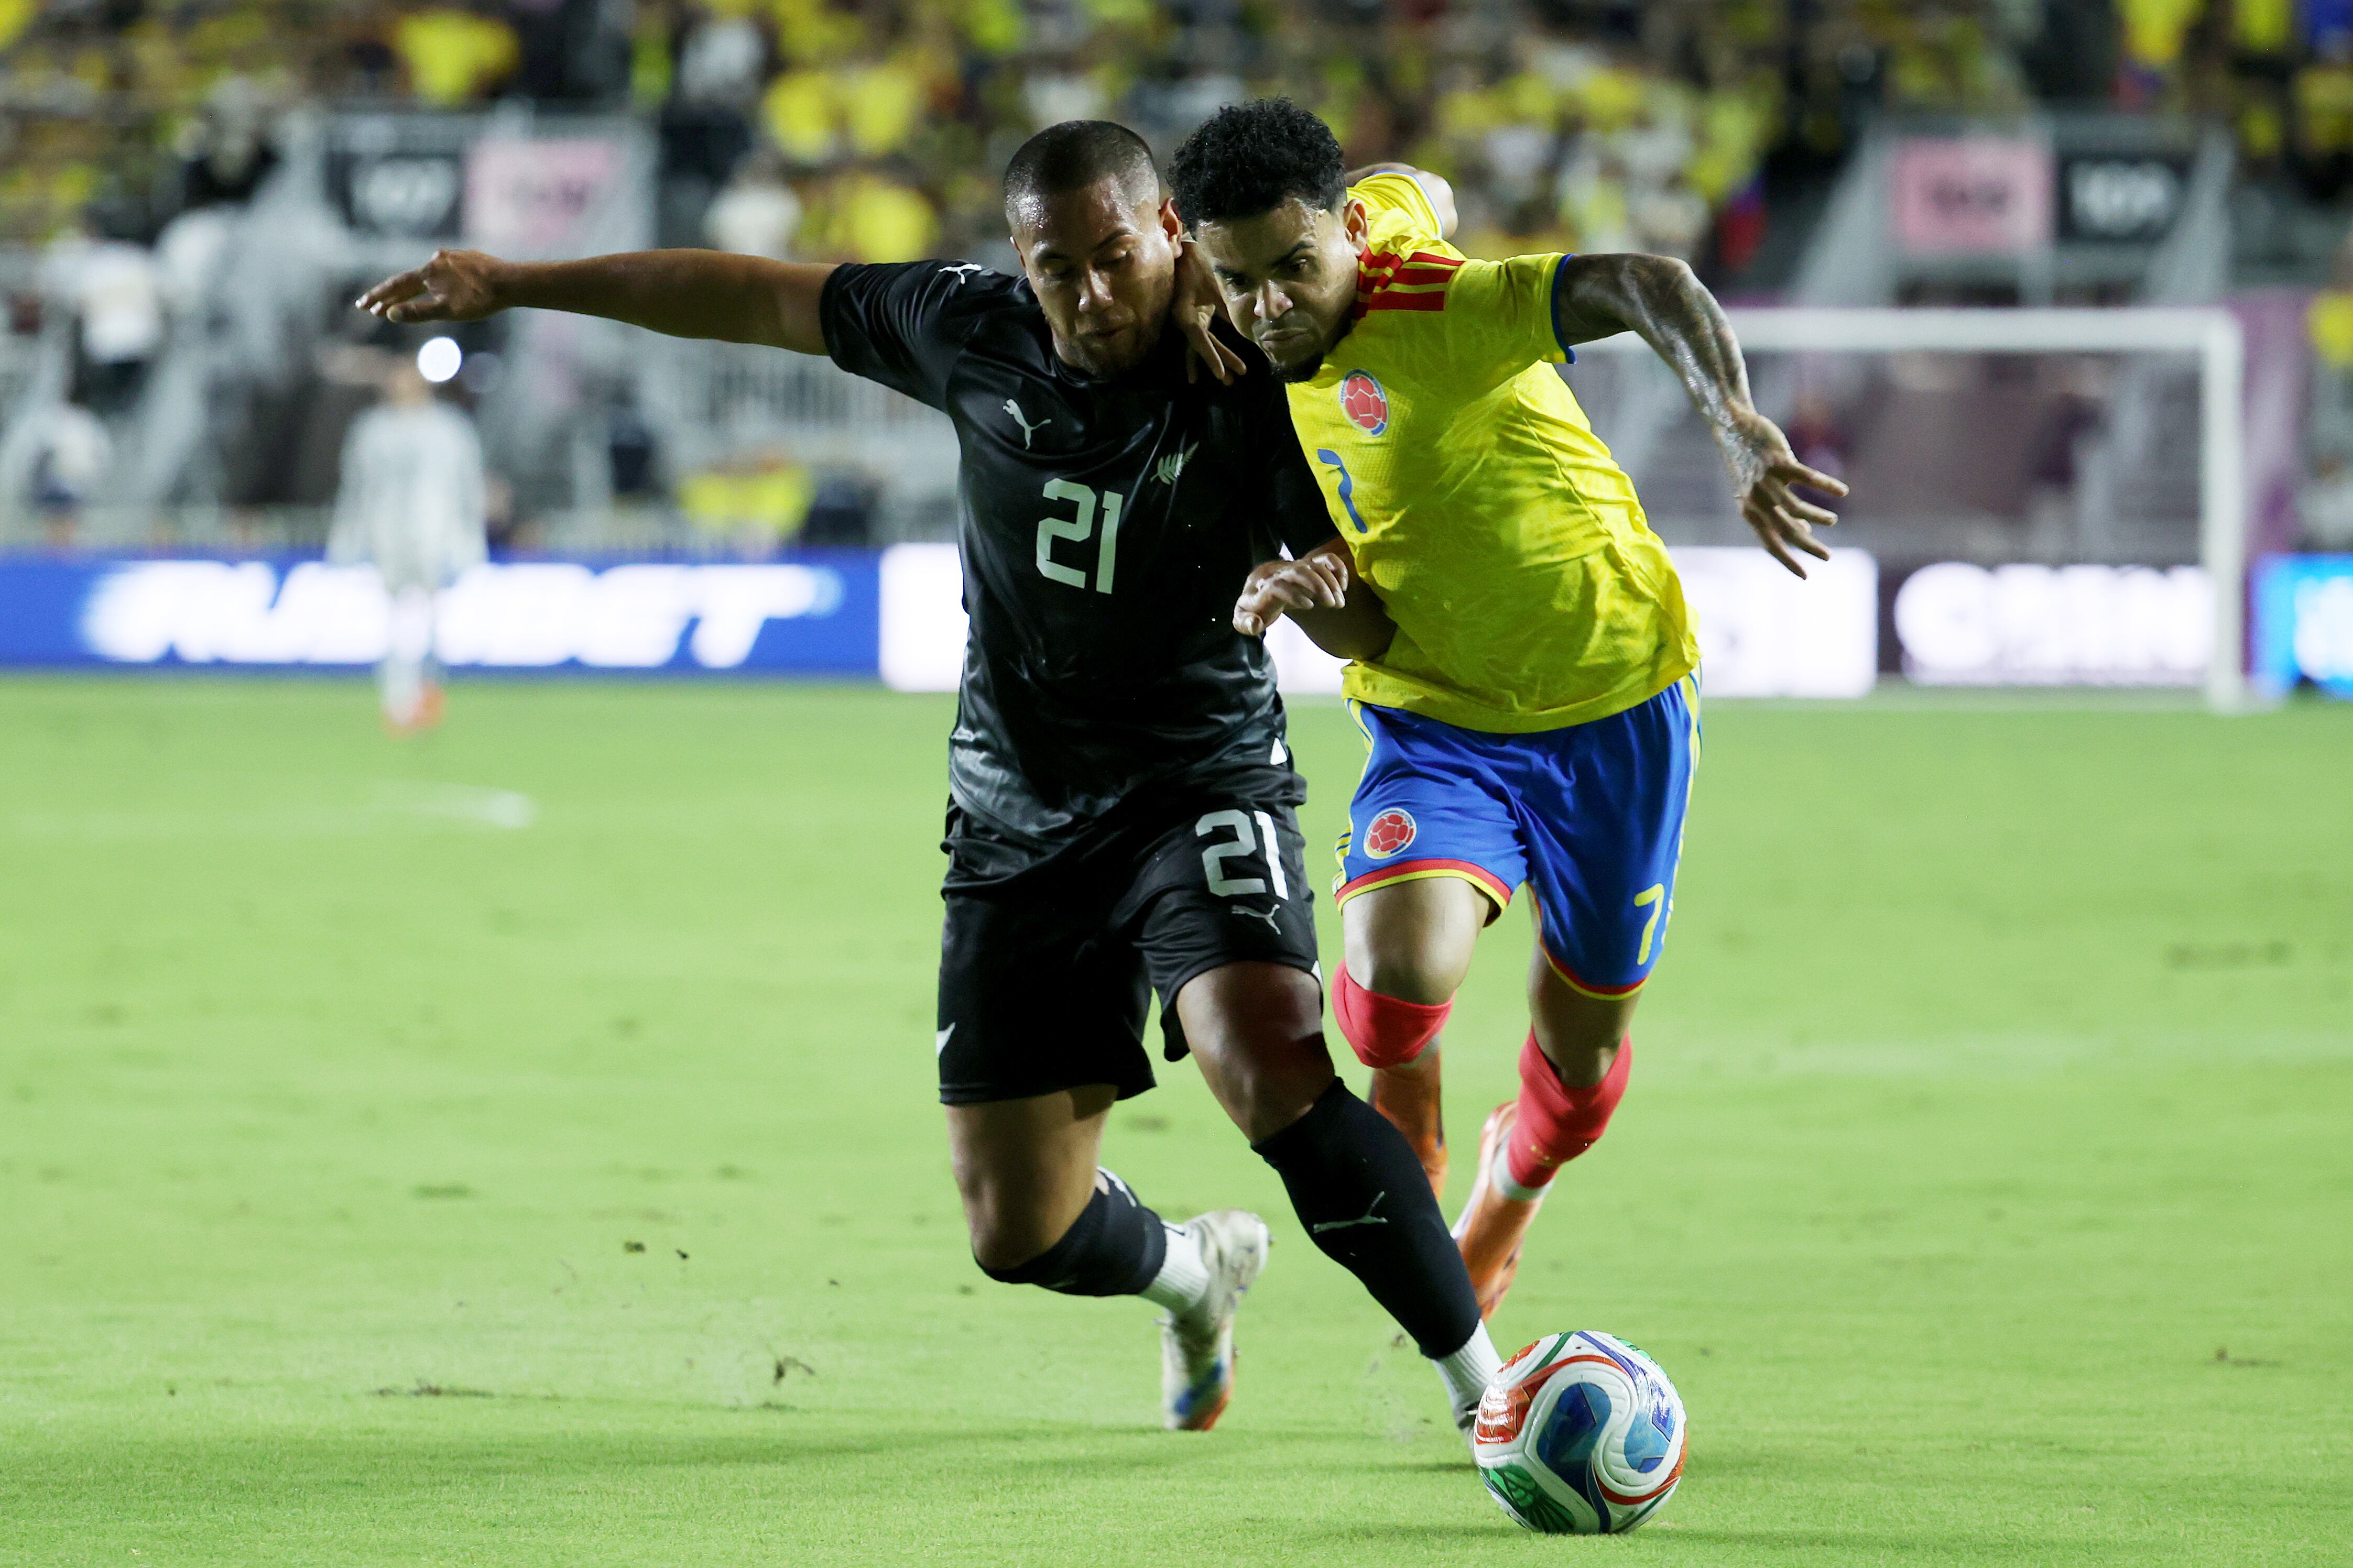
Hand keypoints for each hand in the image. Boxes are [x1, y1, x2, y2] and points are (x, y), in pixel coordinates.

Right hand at [355, 249, 511, 323]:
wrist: (513, 283)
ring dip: (419, 288)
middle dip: (393, 295)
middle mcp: (438, 258)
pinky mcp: (470, 257)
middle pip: (411, 279)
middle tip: (374, 308)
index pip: (396, 285)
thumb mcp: (446, 311)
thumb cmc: (480, 299)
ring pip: (432, 274)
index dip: (379, 296)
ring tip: (409, 300)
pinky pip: (450, 271)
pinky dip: (442, 281)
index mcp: (428, 271)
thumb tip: (390, 314)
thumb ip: (417, 312)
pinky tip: (447, 287)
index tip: (362, 306)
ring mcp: (455, 256)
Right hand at [1174, 238, 1246, 385]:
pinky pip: (1205, 336)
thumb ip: (1228, 304)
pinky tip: (1228, 357)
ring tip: (1235, 376)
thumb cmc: (1197, 262)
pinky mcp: (1195, 316)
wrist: (1183, 249)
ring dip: (1219, 357)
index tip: (1220, 374)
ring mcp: (1189, 319)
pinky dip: (1216, 347)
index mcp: (1184, 313)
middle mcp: (1184, 320)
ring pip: (1204, 344)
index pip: (1199, 339)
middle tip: (1232, 381)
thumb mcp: (1215, 283)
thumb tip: (1250, 319)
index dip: (1210, 357)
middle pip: (1201, 347)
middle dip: (1218, 362)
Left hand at [1234, 549, 1350, 636]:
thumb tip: (1255, 624)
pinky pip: (1324, 559)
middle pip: (1299, 571)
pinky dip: (1336, 568)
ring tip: (1339, 602)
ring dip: (1330, 581)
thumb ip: (1245, 623)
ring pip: (1313, 566)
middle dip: (1318, 585)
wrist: (1258, 584)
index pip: (1277, 585)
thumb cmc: (1253, 605)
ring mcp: (1295, 567)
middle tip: (1333, 604)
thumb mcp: (1242, 618)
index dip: (1293, 594)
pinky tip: (1343, 585)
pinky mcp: (1307, 566)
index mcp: (1263, 587)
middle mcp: (1280, 573)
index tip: (1310, 606)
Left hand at [1716, 405, 1846, 578]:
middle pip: (1786, 531)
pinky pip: (1807, 477)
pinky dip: (1826, 486)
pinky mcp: (1779, 461)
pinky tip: (1842, 492)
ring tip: (1832, 521)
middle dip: (1808, 547)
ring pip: (1796, 508)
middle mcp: (1756, 500)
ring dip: (1818, 517)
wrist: (1733, 428)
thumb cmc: (1748, 463)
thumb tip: (1803, 528)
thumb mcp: (1756, 493)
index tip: (1805, 576)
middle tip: (1828, 557)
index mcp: (1749, 512)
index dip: (1787, 561)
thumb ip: (1775, 512)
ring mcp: (1767, 481)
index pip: (1769, 543)